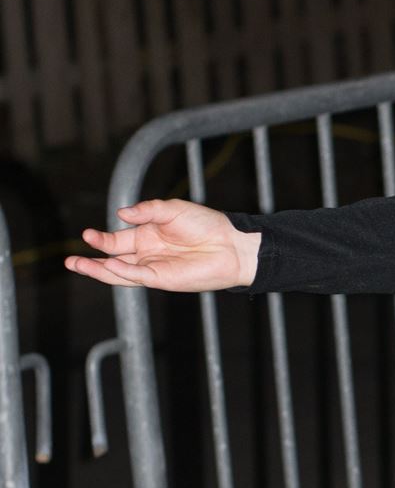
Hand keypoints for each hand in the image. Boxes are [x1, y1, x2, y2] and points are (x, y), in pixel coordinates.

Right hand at [66, 199, 258, 292]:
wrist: (231, 244)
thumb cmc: (207, 224)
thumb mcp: (172, 209)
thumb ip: (146, 211)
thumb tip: (120, 213)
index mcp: (147, 235)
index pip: (117, 240)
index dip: (100, 239)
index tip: (86, 234)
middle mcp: (148, 253)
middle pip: (113, 258)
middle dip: (91, 260)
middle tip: (70, 260)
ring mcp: (154, 267)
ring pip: (120, 272)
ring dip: (98, 270)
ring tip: (77, 266)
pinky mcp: (163, 278)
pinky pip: (137, 275)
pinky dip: (121, 271)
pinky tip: (107, 265)